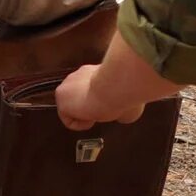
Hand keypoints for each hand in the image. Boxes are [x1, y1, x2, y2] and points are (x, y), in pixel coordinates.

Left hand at [56, 40, 181, 130]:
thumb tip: (134, 107)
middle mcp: (79, 75)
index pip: (90, 85)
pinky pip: (68, 119)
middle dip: (88, 106)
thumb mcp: (132, 94)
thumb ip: (129, 98)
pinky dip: (79, 123)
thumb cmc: (127, 89)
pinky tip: (90, 118)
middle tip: (100, 113)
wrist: (115, 88)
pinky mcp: (61, 98)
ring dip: (84, 114)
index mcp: (94, 71)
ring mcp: (68, 85)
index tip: (107, 104)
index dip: (98, 97)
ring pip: (72, 107)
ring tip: (96, 115)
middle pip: (78, 95)